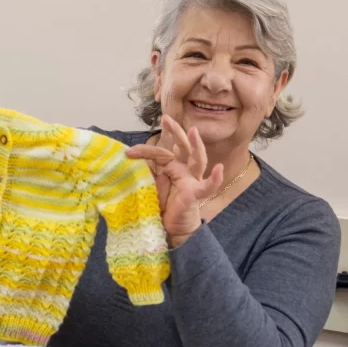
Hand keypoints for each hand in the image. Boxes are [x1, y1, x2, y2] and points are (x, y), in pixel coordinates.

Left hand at [124, 115, 223, 246]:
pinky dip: (215, 178)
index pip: (160, 153)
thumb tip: (129, 159)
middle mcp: (184, 170)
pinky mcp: (196, 193)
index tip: (128, 152)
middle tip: (167, 118)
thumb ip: (145, 173)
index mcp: (171, 168)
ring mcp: (192, 180)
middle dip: (176, 132)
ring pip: (197, 159)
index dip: (145, 151)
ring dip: (196, 145)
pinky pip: (208, 185)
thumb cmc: (163, 205)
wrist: (174, 228)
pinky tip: (220, 169)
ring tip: (194, 131)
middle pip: (182, 148)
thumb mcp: (150, 187)